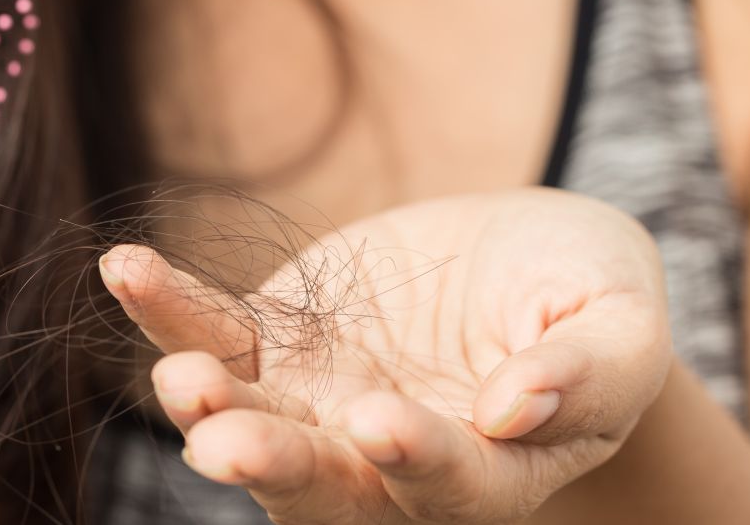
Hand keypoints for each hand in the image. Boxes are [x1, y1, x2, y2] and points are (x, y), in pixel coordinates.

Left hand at [100, 188, 671, 523]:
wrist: (521, 261)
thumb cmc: (587, 298)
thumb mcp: (620, 323)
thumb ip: (591, 372)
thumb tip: (520, 409)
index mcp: (486, 474)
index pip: (449, 488)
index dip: (416, 462)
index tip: (382, 422)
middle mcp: (384, 461)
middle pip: (322, 487)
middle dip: (275, 467)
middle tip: (221, 447)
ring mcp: (318, 407)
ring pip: (253, 423)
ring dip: (208, 407)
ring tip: (180, 381)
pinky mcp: (275, 348)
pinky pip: (215, 335)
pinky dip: (171, 311)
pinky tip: (129, 270)